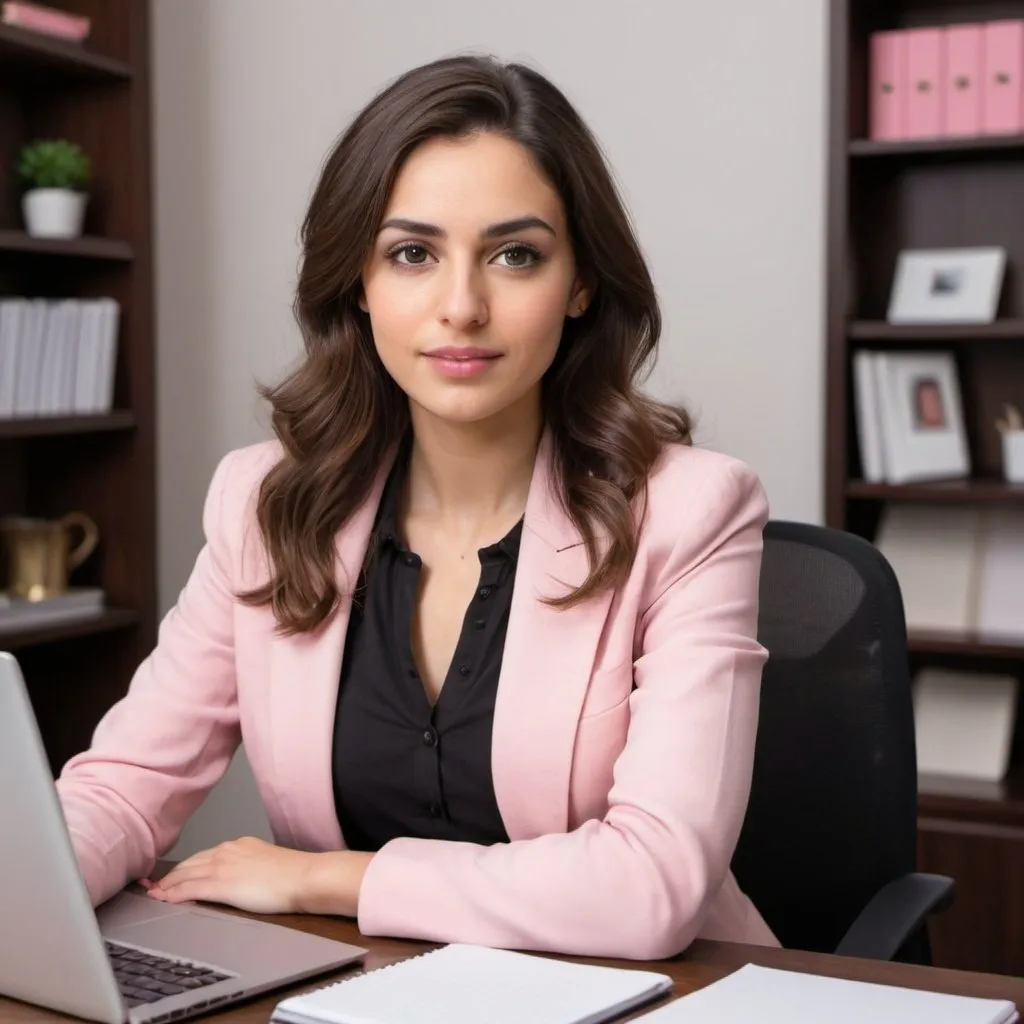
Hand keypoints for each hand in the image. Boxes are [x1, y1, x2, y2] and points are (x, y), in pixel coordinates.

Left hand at [143, 837, 372, 916]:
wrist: (304, 876)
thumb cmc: (293, 873)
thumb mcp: (267, 863)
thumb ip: (249, 867)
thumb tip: (242, 878)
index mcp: (239, 845)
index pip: (204, 856)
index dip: (186, 867)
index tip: (173, 875)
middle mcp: (227, 851)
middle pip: (189, 864)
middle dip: (171, 876)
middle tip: (154, 886)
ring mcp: (222, 866)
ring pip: (185, 875)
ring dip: (167, 885)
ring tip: (154, 893)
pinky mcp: (221, 884)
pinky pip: (189, 889)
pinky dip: (173, 894)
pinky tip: (163, 899)